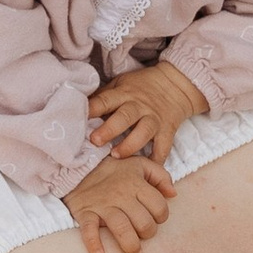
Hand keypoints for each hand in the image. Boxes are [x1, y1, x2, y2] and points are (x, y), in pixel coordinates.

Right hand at [65, 153, 174, 252]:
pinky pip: (89, 230)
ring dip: (130, 245)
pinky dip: (93, 243)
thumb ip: (160, 176)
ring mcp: (103, 205)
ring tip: (133, 252)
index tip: (154, 218)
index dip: (161, 217)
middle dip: (147, 233)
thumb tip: (173, 194)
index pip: (159, 207)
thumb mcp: (139, 165)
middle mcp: (121, 195)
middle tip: (143, 234)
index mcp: (136, 183)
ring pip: (122, 229)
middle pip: (144, 223)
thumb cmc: (113, 170)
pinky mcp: (85, 212)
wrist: (77, 166)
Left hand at [86, 58, 208, 166]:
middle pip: (124, 117)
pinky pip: (163, 147)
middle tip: (95, 141)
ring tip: (116, 156)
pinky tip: (148, 169)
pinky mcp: (167, 130)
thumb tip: (77, 108)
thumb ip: (103, 97)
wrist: (175, 85)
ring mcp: (154, 119)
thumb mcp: (120, 84)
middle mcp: (139, 106)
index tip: (78, 118)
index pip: (105, 100)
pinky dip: (157, 159)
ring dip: (130, 145)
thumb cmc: (140, 86)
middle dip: (109, 129)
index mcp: (123, 94)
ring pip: (143, 132)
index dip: (92, 108)